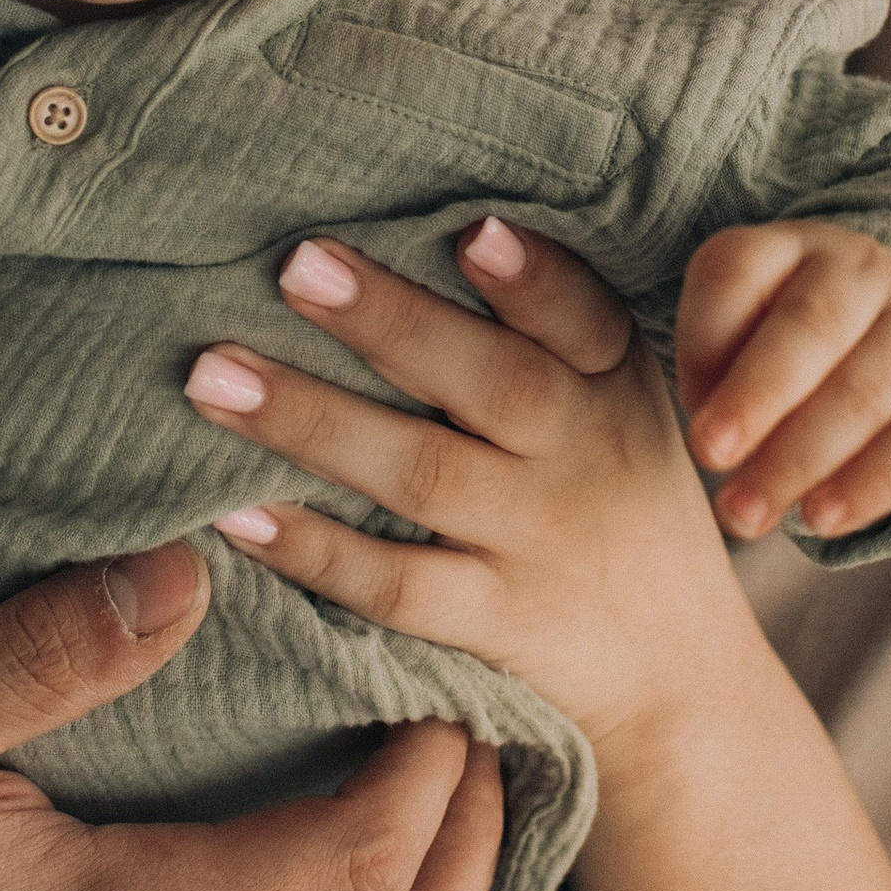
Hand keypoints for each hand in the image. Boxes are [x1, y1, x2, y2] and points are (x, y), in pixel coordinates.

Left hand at [187, 224, 768, 765]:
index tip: (472, 228)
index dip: (533, 277)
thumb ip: (550, 327)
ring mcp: (536, 544)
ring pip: (423, 476)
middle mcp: (582, 456)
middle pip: (492, 384)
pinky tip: (236, 514)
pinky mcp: (494, 623)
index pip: (583, 319)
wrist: (678, 673)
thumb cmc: (617, 496)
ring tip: (213, 377)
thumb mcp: (621, 403)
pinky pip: (398, 586)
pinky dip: (316, 549)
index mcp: (613, 382)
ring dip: (313, 421)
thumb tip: (427, 217)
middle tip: (296, 265)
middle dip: (391, 322)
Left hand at [678, 224, 890, 539]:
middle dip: (753, 400)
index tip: (689, 416)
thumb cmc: (801, 370)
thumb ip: (716, 378)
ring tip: (749, 515)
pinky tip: (823, 521)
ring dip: (798, 459)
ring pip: (862, 391)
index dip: (701, 340)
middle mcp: (864, 272)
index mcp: (791, 249)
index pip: (735, 270)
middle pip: (807, 327)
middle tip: (710, 459)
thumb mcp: (746, 351)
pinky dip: (868, 486)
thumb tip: (713, 440)